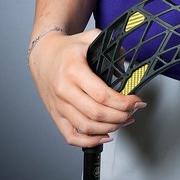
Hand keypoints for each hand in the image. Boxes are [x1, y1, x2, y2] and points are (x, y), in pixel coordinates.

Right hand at [28, 28, 146, 146]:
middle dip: (121, 116)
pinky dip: (89, 141)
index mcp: (74, 70)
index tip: (136, 100)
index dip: (123, 102)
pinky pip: (71, 136)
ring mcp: (59, 105)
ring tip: (124, 121)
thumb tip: (124, 63)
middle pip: (96, 113)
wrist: (43, 54)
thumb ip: (109, 46)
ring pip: (86, 127)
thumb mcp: (88, 38)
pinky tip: (104, 136)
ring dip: (109, 128)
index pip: (102, 94)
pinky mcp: (56, 115)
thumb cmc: (66, 48)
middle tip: (134, 110)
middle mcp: (65, 90)